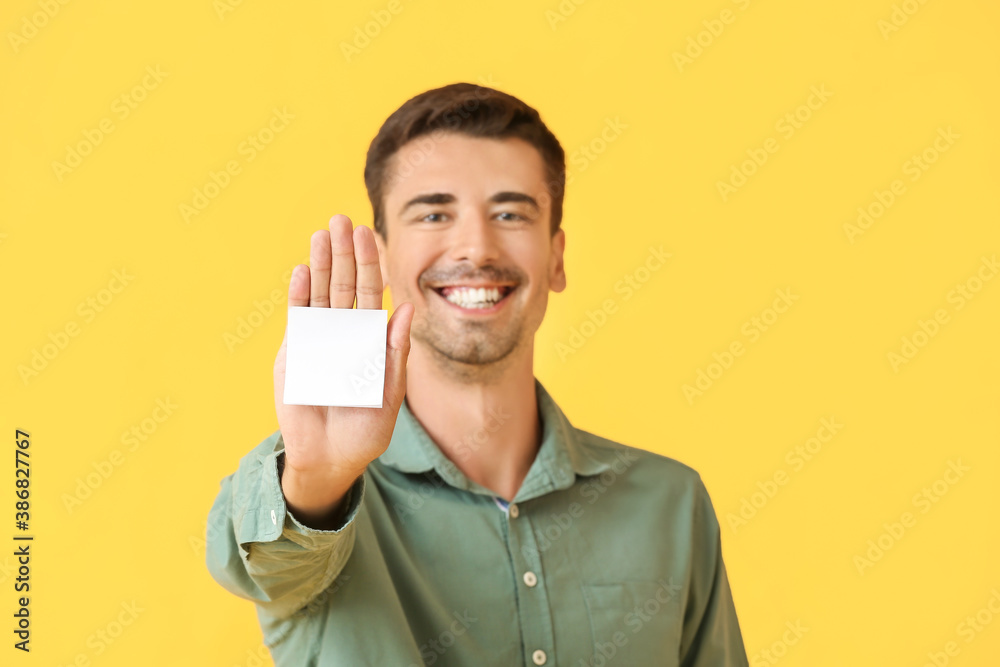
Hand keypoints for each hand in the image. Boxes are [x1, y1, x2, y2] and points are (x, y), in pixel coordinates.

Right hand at [273, 214, 412, 517]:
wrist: (330, 458)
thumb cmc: (365, 430)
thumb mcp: (389, 392)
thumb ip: (396, 351)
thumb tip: (406, 309)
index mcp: (369, 339)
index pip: (369, 293)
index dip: (369, 263)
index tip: (369, 233)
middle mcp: (342, 333)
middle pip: (342, 285)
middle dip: (342, 252)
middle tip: (341, 219)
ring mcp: (317, 341)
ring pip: (318, 295)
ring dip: (318, 265)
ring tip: (320, 234)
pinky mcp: (294, 355)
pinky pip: (297, 321)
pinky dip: (298, 297)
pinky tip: (301, 271)